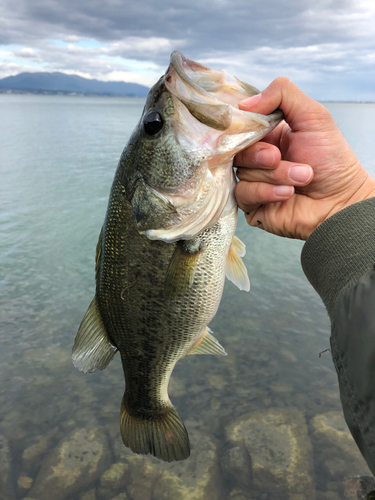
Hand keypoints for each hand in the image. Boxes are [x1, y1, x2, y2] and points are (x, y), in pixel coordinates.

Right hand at [234, 77, 374, 239]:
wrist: (341, 201)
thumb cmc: (332, 161)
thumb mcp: (313, 116)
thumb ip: (282, 94)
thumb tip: (244, 104)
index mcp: (268, 135)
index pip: (241, 125)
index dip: (243, 126)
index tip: (254, 128)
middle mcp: (257, 158)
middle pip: (236, 149)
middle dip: (259, 154)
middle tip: (279, 157)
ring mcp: (253, 181)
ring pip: (242, 172)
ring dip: (274, 175)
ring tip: (301, 179)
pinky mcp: (251, 204)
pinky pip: (243, 193)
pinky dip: (267, 191)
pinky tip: (287, 194)